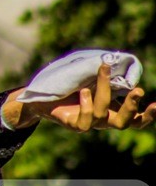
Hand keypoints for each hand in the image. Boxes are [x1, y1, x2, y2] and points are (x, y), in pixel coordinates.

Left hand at [3, 63, 155, 131]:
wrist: (40, 96)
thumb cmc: (68, 85)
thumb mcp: (88, 78)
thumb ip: (104, 75)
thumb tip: (114, 60)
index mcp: (111, 110)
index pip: (135, 119)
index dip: (147, 115)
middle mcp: (103, 119)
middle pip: (124, 122)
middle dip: (132, 106)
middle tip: (138, 90)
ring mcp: (89, 123)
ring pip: (102, 113)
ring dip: (104, 90)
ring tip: (101, 71)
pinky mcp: (73, 125)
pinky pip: (84, 121)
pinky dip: (86, 106)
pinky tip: (83, 92)